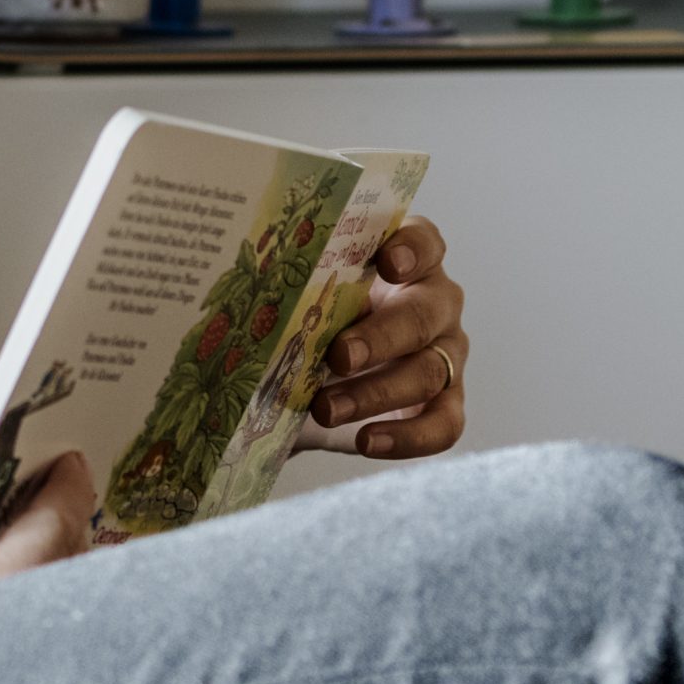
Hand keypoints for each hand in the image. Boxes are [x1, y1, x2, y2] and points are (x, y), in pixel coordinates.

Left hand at [298, 215, 467, 458]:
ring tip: (325, 410)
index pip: (424, 243)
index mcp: (407, 263)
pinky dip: (408, 437)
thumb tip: (237, 305)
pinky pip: (444, 423)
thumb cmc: (315, 324)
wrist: (324, 381)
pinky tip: (366, 441)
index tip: (388, 262)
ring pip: (429, 372)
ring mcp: (446, 352)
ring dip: (376, 393)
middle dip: (380, 337)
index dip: (412, 249)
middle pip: (423, 315)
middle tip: (339, 356)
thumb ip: (293, 295)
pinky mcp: (447, 401)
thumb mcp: (305, 305)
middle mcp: (435, 303)